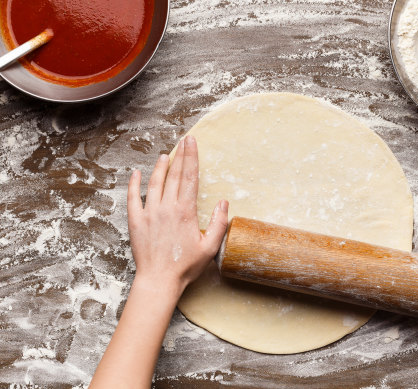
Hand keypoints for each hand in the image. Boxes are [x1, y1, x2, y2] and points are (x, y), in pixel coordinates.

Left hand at [127, 135, 228, 298]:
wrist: (159, 280)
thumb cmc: (186, 266)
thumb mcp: (210, 247)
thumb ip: (219, 223)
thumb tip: (224, 202)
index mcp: (185, 211)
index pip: (190, 177)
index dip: (192, 157)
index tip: (192, 143)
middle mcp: (167, 207)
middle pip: (174, 175)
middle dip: (180, 155)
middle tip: (183, 141)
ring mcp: (149, 213)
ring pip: (154, 182)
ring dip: (160, 167)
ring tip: (165, 155)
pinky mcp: (136, 221)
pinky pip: (133, 197)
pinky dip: (134, 184)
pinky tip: (136, 173)